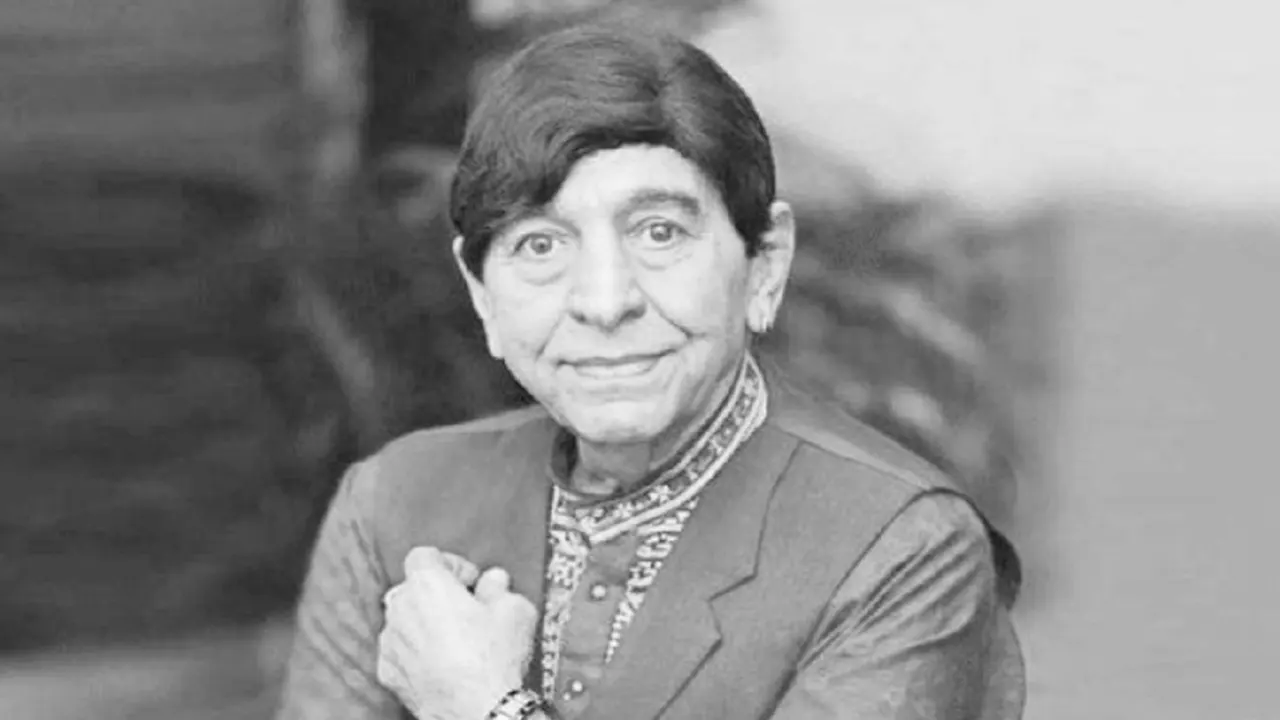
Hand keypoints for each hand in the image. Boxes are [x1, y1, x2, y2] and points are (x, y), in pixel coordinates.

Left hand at [377, 547, 537, 719]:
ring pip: (403, 620)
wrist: (479, 710)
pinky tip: (443, 663)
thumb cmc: (494, 659)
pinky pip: (400, 651)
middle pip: (411, 587)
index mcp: (428, 584)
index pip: (425, 555)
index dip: (451, 563)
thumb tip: (495, 582)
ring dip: (424, 623)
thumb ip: (500, 587)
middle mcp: (401, 609)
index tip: (470, 580)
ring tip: (457, 640)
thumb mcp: (515, 610)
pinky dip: (416, 653)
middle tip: (466, 608)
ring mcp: (391, 643)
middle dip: (437, 594)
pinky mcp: (389, 673)